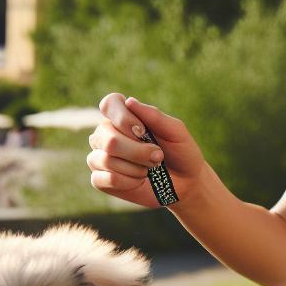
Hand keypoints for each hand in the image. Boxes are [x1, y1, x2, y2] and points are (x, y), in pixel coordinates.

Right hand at [88, 94, 208, 208]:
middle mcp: (106, 134)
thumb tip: (129, 101)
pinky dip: (129, 182)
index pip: (109, 104)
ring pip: (107, 160)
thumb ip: (154, 116)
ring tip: (149, 169)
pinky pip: (108, 179)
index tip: (142, 130)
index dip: (124, 118)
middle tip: (158, 156)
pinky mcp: (100, 180)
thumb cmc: (180, 153)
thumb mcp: (175, 132)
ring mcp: (100, 157)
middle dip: (138, 152)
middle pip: (110, 140)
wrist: (186, 184)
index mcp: (122, 116)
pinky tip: (139, 181)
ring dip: (136, 168)